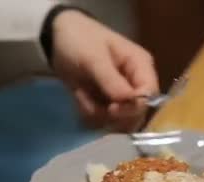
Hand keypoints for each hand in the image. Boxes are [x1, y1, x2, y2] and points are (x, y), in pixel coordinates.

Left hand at [51, 10, 158, 131]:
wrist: (54, 39)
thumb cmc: (79, 41)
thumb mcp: (94, 58)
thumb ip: (111, 81)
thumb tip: (130, 102)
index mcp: (140, 65)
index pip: (150, 95)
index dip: (135, 107)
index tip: (112, 109)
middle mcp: (135, 82)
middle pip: (137, 113)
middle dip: (113, 114)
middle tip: (91, 104)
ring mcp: (120, 94)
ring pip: (118, 120)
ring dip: (96, 112)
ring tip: (81, 93)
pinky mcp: (105, 102)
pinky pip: (102, 119)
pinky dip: (88, 110)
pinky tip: (79, 95)